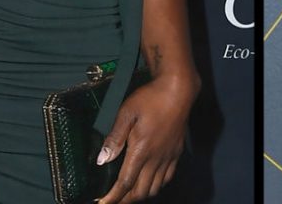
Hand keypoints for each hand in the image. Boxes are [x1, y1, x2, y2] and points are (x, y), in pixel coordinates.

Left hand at [94, 75, 196, 203]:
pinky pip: (168, 177)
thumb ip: (114, 138)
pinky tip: (150, 181)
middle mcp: (156, 158)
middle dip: (125, 200)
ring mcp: (168, 156)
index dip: (113, 197)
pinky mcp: (177, 152)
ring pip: (155, 188)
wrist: (179, 89)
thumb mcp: (126, 113)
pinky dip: (157, 185)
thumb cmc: (150, 98)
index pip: (125, 183)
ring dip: (141, 194)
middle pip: (141, 191)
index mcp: (141, 150)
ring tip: (129, 192)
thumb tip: (102, 161)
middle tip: (113, 198)